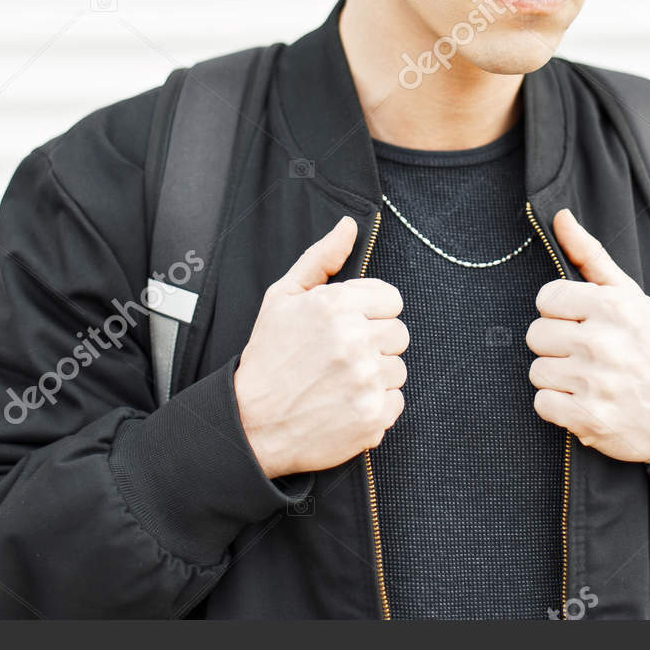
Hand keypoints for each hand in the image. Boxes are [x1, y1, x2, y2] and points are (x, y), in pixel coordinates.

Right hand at [233, 215, 408, 478]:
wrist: (250, 422)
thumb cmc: (267, 357)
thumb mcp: (283, 298)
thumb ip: (321, 259)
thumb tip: (350, 226)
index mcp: (336, 305)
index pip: (392, 300)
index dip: (371, 313)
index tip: (350, 327)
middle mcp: (355, 340)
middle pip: (399, 334)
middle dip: (374, 344)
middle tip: (341, 357)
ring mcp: (365, 381)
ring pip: (398, 370)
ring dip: (375, 377)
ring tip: (339, 383)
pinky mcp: (372, 416)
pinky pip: (395, 403)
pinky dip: (375, 407)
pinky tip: (344, 405)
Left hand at [526, 209, 649, 467]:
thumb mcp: (633, 298)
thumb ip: (592, 257)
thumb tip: (560, 216)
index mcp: (612, 307)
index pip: (546, 298)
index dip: (560, 313)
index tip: (581, 324)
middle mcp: (601, 342)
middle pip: (536, 334)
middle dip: (557, 345)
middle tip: (587, 355)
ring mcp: (593, 382)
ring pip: (536, 370)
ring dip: (558, 378)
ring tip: (588, 380)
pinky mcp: (588, 419)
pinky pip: (541, 404)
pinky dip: (559, 408)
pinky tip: (584, 402)